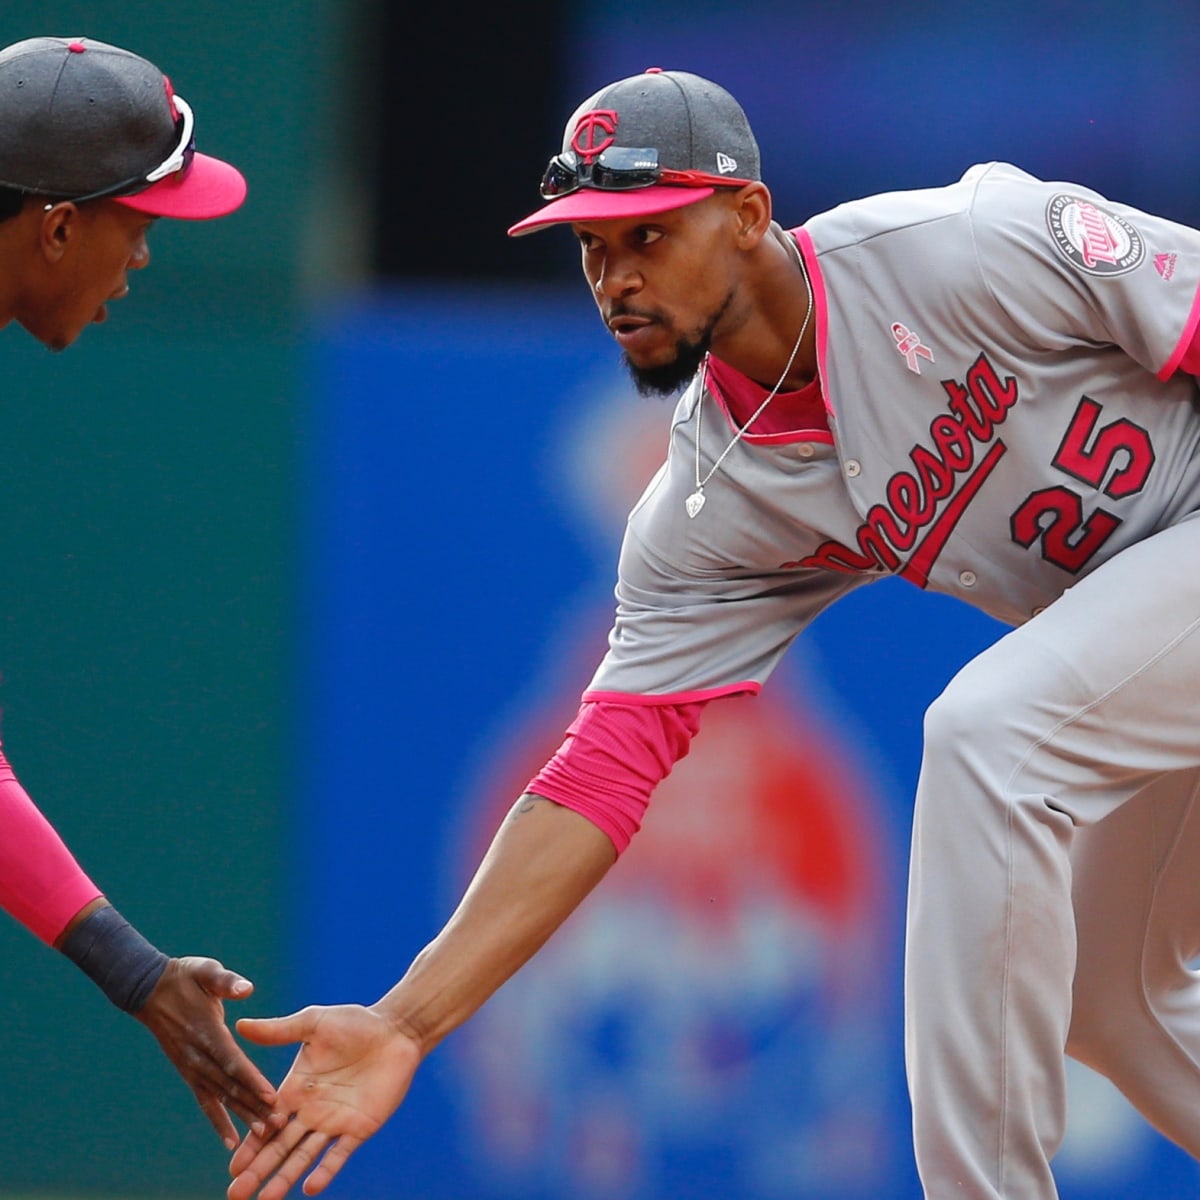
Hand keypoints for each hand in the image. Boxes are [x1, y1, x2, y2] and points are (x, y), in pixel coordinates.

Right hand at [136, 956, 280, 1149]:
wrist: (150, 989)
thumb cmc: (185, 976)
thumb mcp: (206, 970)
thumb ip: (226, 981)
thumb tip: (246, 988)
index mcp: (207, 1031)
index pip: (232, 1060)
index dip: (251, 1079)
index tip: (271, 1096)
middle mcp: (198, 1055)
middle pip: (229, 1085)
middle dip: (253, 1105)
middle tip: (276, 1124)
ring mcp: (191, 1066)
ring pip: (220, 1097)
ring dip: (241, 1115)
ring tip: (262, 1134)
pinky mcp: (188, 1071)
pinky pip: (205, 1099)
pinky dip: (217, 1120)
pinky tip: (231, 1140)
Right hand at [227, 1004, 421, 1199]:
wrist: (396, 1030)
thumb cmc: (355, 1023)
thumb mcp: (313, 1023)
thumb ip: (279, 1030)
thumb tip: (240, 1024)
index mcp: (295, 1089)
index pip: (267, 1121)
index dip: (250, 1145)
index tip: (232, 1166)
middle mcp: (310, 1111)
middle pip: (279, 1147)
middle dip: (258, 1170)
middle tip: (235, 1195)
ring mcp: (334, 1122)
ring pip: (303, 1157)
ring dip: (284, 1178)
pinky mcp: (359, 1127)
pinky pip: (339, 1154)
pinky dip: (325, 1171)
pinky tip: (309, 1188)